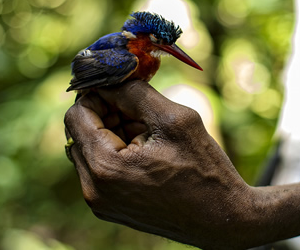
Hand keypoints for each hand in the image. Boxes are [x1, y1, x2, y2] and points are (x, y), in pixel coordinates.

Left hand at [64, 81, 258, 248]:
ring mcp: (100, 203)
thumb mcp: (174, 120)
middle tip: (140, 110)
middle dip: (106, 114)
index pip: (76, 115)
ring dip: (112, 133)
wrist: (222, 218)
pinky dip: (117, 153)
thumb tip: (109, 79)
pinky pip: (99, 169)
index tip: (123, 88)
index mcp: (105, 167)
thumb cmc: (204, 171)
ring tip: (149, 134)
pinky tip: (148, 152)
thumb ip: (135, 93)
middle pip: (79, 132)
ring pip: (89, 150)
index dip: (98, 95)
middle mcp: (94, 189)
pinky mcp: (110, 208)